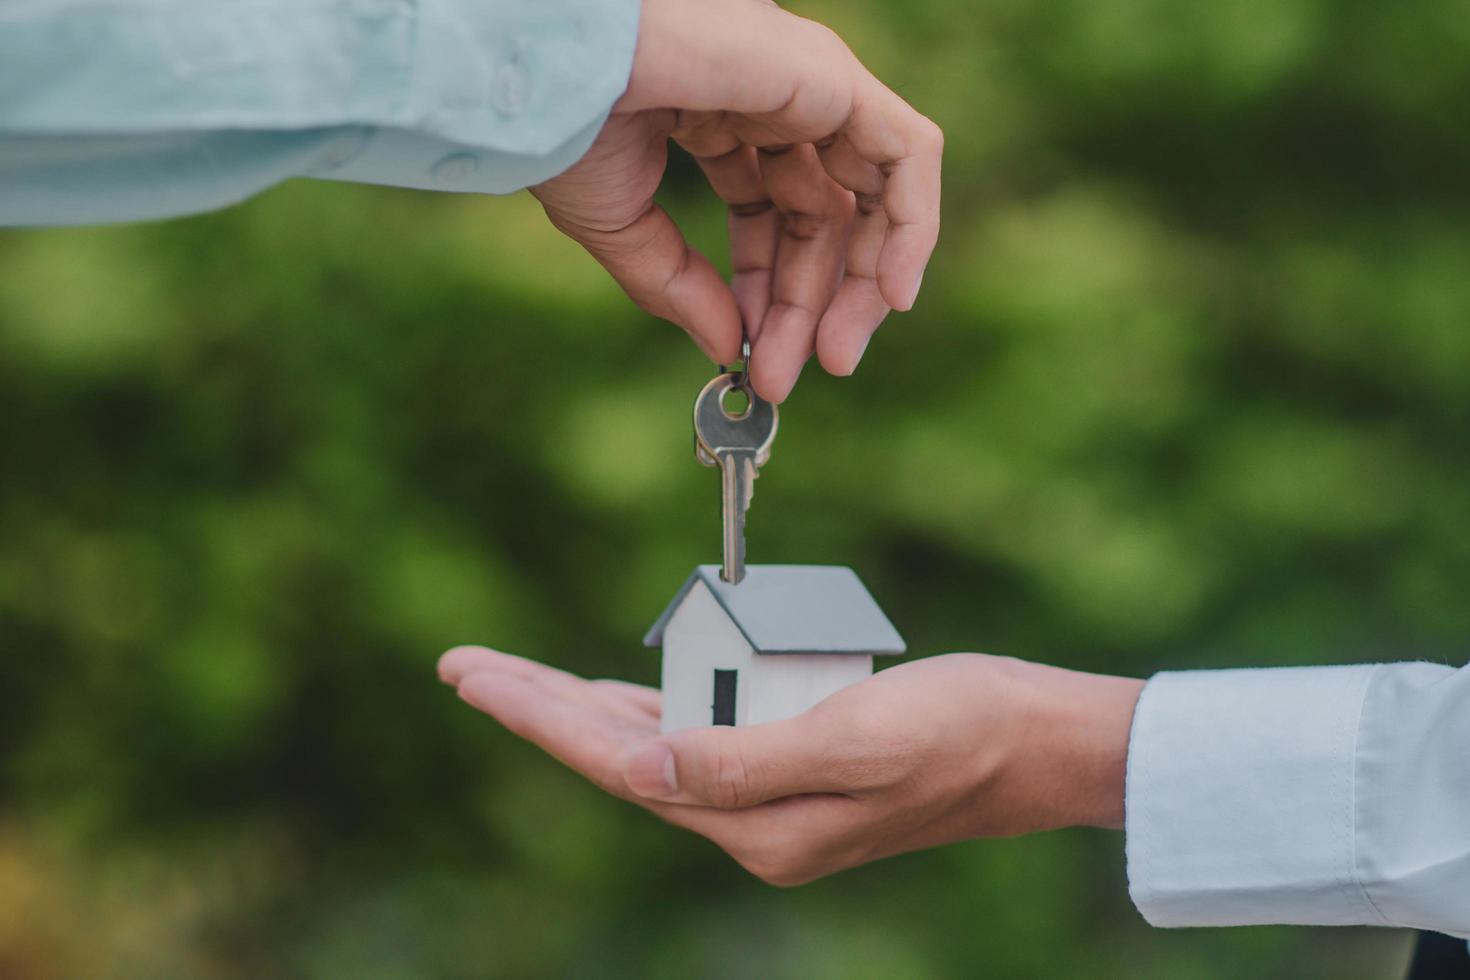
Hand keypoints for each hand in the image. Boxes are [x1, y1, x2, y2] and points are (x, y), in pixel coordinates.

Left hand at [438, 647, 1141, 884]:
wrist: (1035, 742)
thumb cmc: (959, 730)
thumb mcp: (855, 740)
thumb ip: (744, 759)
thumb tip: (643, 770)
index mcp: (759, 828)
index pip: (620, 768)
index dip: (540, 717)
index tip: (474, 674)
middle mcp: (753, 826)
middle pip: (618, 760)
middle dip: (538, 709)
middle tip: (462, 665)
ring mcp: (771, 802)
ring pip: (650, 749)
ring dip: (582, 710)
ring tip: (511, 678)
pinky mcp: (791, 769)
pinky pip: (696, 737)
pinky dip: (648, 707)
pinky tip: (614, 693)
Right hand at [532, 0, 942, 402]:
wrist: (551, 72)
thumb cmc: (565, 127)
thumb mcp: (623, 228)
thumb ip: (681, 289)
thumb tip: (730, 349)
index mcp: (719, 114)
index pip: (773, 212)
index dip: (769, 291)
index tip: (753, 359)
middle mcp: (774, 94)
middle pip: (823, 213)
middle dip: (809, 302)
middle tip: (789, 375)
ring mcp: (808, 81)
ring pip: (873, 192)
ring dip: (860, 284)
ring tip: (831, 357)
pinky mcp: (834, 76)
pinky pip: (909, 154)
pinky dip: (912, 227)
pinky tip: (891, 295)